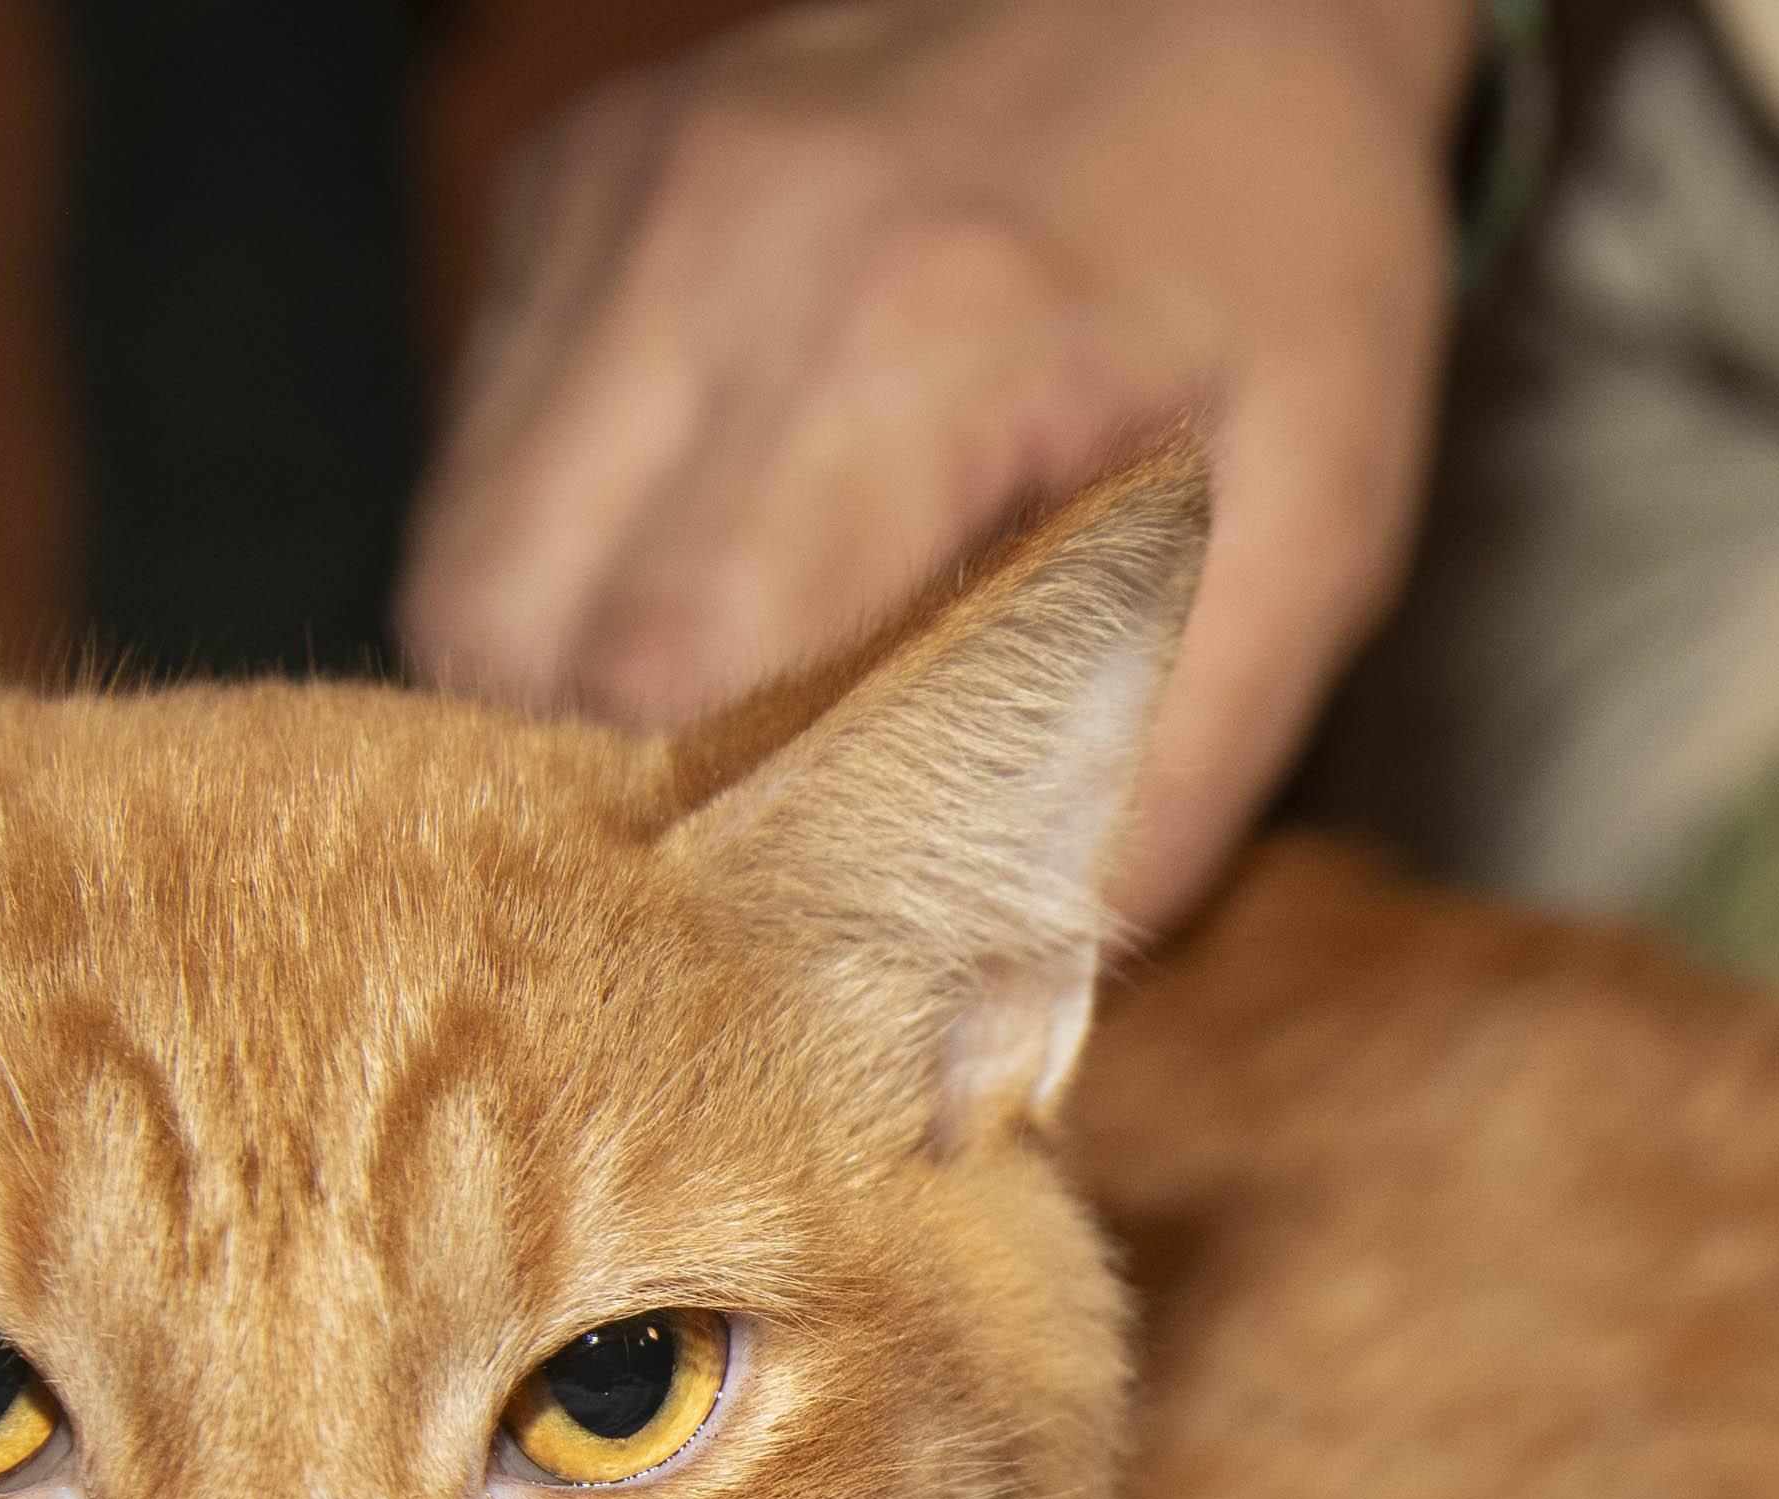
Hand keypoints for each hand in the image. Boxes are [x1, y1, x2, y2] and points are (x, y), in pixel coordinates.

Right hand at [401, 0, 1466, 933]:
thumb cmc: (1281, 261)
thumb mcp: (1318, 523)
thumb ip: (1179, 771)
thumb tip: (1015, 1021)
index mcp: (910, 327)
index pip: (679, 673)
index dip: (696, 859)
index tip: (768, 975)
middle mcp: (712, 245)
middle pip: (506, 633)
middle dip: (598, 805)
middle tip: (728, 893)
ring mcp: (614, 207)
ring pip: (460, 563)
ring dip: (553, 708)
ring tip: (717, 763)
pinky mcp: (566, 196)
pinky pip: (481, 460)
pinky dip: (554, 580)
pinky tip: (698, 594)